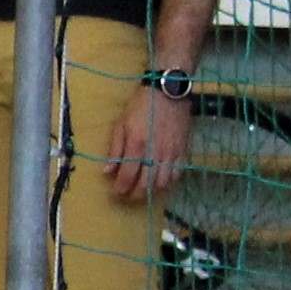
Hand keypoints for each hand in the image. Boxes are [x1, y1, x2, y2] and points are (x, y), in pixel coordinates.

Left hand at [106, 82, 193, 204]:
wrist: (168, 93)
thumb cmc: (140, 106)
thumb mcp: (121, 125)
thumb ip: (115, 150)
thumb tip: (107, 172)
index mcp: (137, 146)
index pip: (127, 177)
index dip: (120, 189)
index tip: (115, 194)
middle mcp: (155, 153)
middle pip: (145, 185)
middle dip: (134, 195)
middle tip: (127, 197)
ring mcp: (171, 153)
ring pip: (162, 183)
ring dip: (151, 191)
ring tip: (142, 190)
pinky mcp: (183, 151)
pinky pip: (177, 174)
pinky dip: (168, 183)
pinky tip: (160, 182)